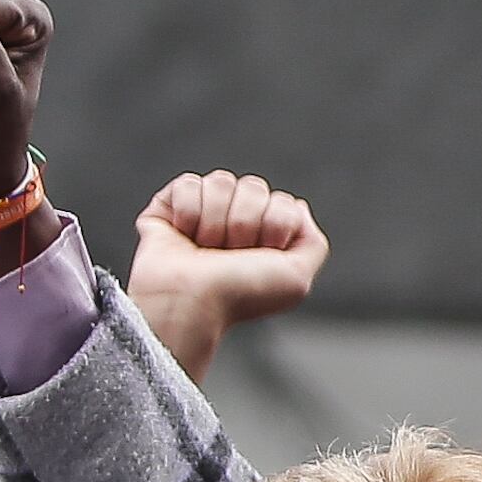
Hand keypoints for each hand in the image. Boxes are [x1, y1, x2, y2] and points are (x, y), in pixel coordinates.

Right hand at [126, 171, 331, 382]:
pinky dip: (189, 212)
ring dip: (216, 220)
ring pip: (222, 181)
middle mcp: (236, 222)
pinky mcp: (169, 205)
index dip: (275, 226)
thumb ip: (313, 243)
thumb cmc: (241, 293)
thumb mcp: (297, 277)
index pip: (284, 202)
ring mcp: (203, 212)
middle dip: (246, 222)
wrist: (190, 300)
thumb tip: (296, 206)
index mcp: (266, 236)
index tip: (261, 255)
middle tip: (230, 253)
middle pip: (255, 187)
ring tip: (206, 249)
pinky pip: (190, 183)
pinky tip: (184, 236)